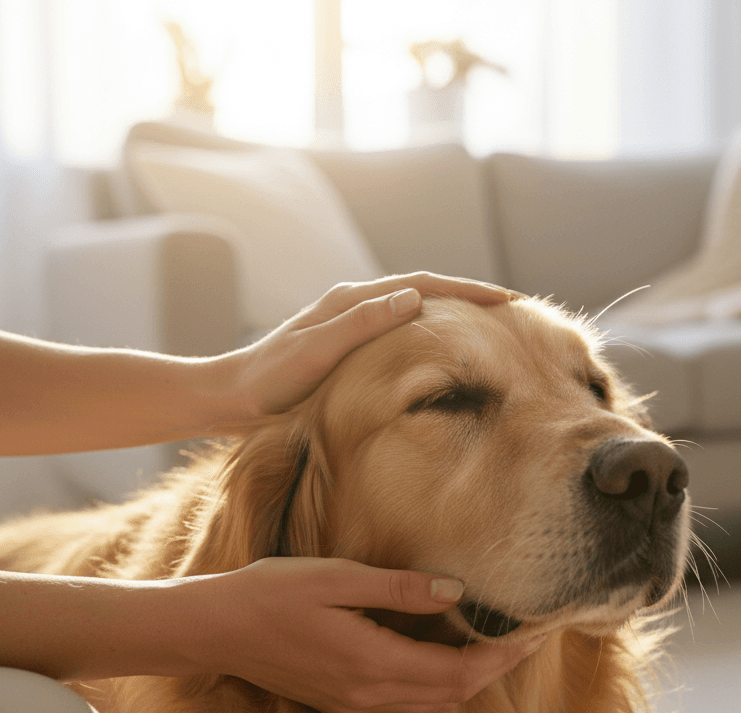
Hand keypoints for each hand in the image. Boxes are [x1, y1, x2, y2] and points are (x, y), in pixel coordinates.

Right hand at [186, 558, 543, 712]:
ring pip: (430, 705)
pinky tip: (441, 664)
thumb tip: (456, 592)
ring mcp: (353, 702)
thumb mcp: (336, 577)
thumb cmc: (270, 592)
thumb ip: (399, 586)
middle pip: (451, 693)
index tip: (535, 634)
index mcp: (372, 662)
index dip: (501, 656)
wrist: (212, 629)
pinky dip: (435, 691)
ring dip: (467, 682)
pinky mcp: (341, 700)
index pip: (457, 671)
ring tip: (495, 649)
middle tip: (530, 639)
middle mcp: (368, 692)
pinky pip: (404, 708)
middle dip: (495, 669)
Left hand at [216, 273, 515, 424]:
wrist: (227, 399)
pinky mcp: (347, 346)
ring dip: (453, 313)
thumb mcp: (317, 352)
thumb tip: (414, 298)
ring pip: (415, 310)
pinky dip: (431, 332)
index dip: (469, 291)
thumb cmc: (269, 382)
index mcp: (352, 300)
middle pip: (426, 290)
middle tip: (513, 309)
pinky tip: (442, 352)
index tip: (509, 300)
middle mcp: (354, 305)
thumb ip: (362, 324)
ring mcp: (351, 324)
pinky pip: (402, 331)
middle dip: (470, 297)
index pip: (424, 284)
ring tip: (490, 327)